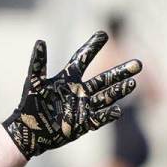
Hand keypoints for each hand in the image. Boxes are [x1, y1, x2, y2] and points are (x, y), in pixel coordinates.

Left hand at [2, 31, 141, 158]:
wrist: (29, 132)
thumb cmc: (30, 106)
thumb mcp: (34, 83)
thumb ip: (38, 64)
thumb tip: (40, 41)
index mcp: (67, 79)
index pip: (82, 59)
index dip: (92, 47)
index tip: (103, 34)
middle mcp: (79, 91)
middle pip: (104, 79)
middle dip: (120, 72)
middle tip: (138, 63)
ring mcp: (83, 107)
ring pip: (106, 96)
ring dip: (119, 90)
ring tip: (133, 83)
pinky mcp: (83, 123)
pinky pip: (99, 118)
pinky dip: (108, 114)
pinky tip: (117, 110)